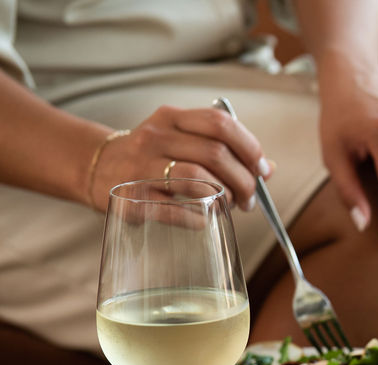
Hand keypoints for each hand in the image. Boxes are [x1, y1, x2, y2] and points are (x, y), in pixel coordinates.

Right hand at [88, 105, 270, 211]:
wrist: (95, 168)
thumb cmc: (151, 157)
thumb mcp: (182, 141)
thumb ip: (224, 149)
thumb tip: (268, 168)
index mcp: (171, 119)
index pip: (220, 123)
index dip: (249, 147)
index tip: (261, 169)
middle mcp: (155, 138)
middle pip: (215, 154)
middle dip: (243, 180)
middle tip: (250, 197)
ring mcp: (141, 168)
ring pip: (199, 180)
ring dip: (226, 198)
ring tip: (232, 207)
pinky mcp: (133, 199)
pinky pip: (178, 210)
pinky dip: (201, 217)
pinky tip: (207, 218)